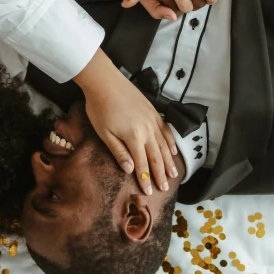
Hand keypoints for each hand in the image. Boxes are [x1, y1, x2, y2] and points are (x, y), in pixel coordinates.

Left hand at [74, 50, 177, 192]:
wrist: (105, 82)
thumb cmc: (100, 108)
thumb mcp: (105, 134)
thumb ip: (119, 152)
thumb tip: (131, 170)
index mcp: (134, 138)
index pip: (142, 164)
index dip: (146, 179)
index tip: (150, 192)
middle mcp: (147, 130)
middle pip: (156, 157)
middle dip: (161, 174)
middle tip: (165, 188)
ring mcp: (152, 120)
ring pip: (164, 145)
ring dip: (169, 161)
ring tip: (174, 174)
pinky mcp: (153, 111)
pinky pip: (166, 130)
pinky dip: (171, 142)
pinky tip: (173, 150)